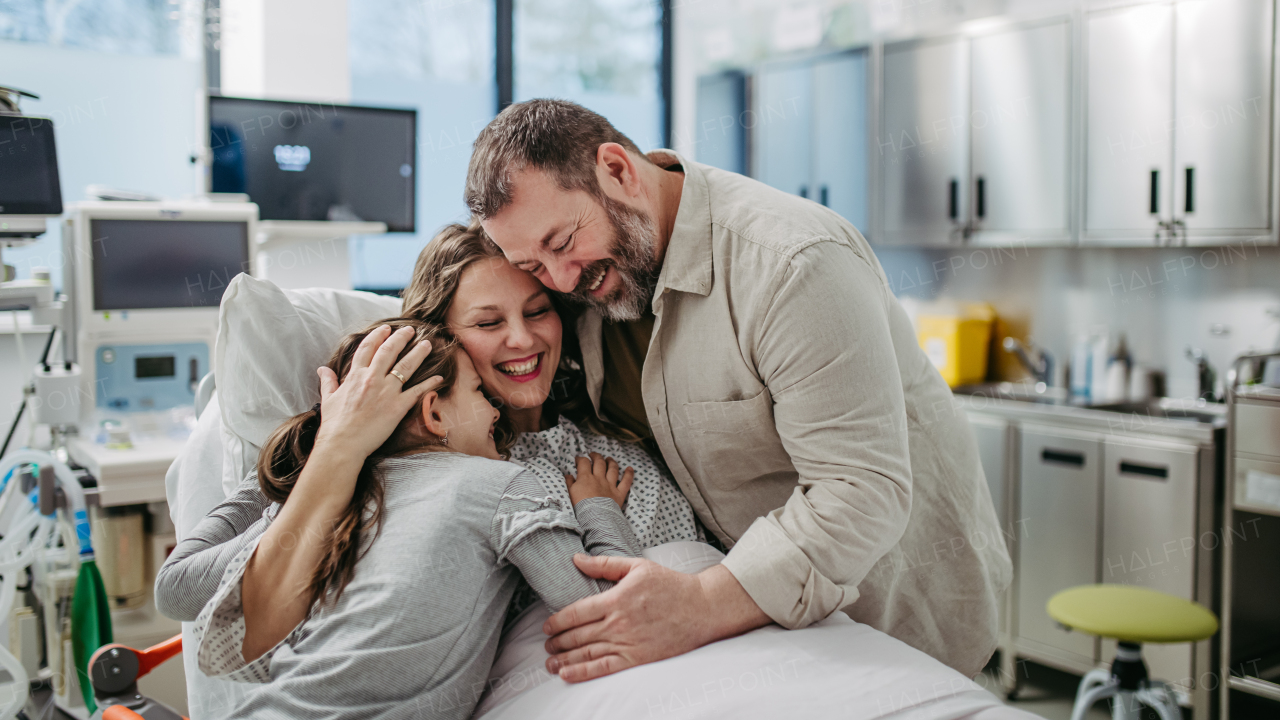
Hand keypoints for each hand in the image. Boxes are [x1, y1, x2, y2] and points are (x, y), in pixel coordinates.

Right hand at [313, 325, 440, 461]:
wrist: (343, 444)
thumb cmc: (334, 424)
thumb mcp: (328, 399)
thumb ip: (328, 382)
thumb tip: (322, 369)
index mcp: (355, 376)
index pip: (368, 348)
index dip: (378, 336)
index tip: (386, 328)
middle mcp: (372, 379)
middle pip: (389, 351)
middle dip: (401, 338)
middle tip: (410, 330)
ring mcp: (387, 392)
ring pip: (406, 366)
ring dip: (418, 353)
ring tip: (427, 344)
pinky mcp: (398, 406)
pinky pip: (418, 391)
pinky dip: (429, 383)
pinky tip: (439, 376)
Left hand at [542, 557, 771, 681]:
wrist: (701, 608)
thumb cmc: (670, 585)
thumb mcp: (637, 566)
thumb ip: (604, 564)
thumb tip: (576, 559)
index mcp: (616, 599)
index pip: (576, 612)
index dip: (557, 621)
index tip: (547, 625)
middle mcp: (618, 622)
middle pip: (578, 635)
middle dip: (557, 642)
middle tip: (546, 645)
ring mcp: (628, 642)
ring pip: (587, 653)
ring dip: (564, 659)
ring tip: (550, 663)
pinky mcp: (638, 658)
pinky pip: (604, 668)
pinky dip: (583, 672)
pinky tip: (567, 674)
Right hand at [565, 452, 633, 508]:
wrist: (595, 519)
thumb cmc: (580, 508)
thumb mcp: (570, 494)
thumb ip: (569, 483)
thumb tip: (568, 475)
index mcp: (586, 478)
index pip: (584, 462)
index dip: (581, 459)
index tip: (579, 459)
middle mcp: (599, 478)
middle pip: (599, 462)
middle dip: (596, 456)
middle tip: (593, 455)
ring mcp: (610, 485)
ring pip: (613, 469)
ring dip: (611, 462)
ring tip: (609, 459)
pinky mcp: (619, 493)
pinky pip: (626, 482)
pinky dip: (629, 474)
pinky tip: (630, 468)